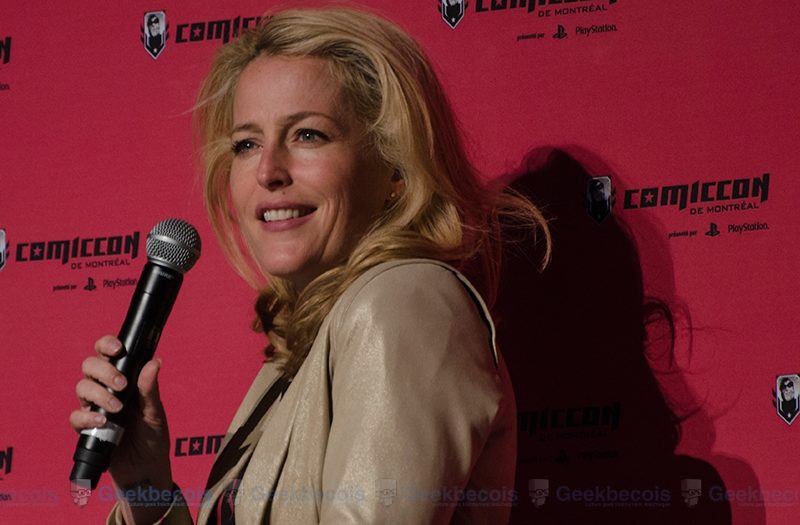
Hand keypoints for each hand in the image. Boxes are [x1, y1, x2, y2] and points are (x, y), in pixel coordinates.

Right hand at [70, 335, 173, 521]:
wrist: (146, 467)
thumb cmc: (152, 435)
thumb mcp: (155, 411)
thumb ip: (150, 389)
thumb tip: (155, 362)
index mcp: (123, 378)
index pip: (107, 353)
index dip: (107, 345)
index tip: (118, 349)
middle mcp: (105, 388)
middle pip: (89, 365)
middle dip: (103, 370)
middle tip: (122, 385)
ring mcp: (94, 407)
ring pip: (81, 387)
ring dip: (98, 394)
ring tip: (117, 408)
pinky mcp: (86, 427)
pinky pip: (76, 416)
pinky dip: (87, 417)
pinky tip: (103, 422)